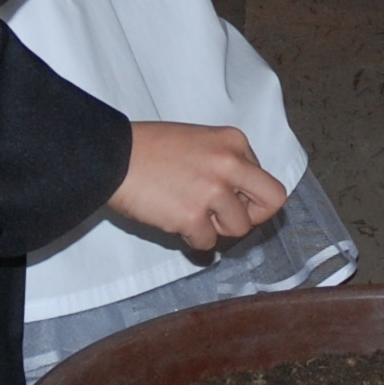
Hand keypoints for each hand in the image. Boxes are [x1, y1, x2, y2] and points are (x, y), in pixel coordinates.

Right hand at [111, 121, 284, 256]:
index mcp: (233, 141)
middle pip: (271, 202)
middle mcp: (229, 164)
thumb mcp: (199, 141)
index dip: (248, 195)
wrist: (112, 157)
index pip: (265, 179)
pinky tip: (175, 221)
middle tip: (227, 219)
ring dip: (217, 229)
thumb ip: (226, 162)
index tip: (229, 199)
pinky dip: (192, 240)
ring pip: (239, 228)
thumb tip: (242, 195)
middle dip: (253, 217)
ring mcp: (212, 191)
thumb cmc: (150, 149)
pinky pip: (207, 243)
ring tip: (191, 215)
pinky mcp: (192, 216)